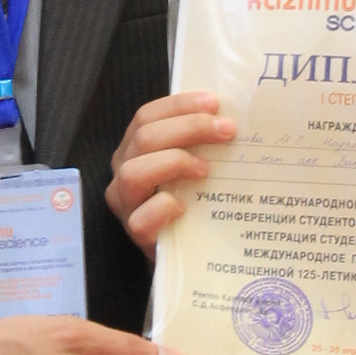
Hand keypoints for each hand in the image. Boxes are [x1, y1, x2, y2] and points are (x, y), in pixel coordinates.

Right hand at [107, 89, 236, 253]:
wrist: (184, 251)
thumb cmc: (190, 200)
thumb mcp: (191, 164)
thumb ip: (199, 141)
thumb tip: (231, 116)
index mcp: (135, 148)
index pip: (147, 116)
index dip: (179, 105)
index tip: (215, 103)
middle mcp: (124, 170)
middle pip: (145, 137)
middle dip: (188, 128)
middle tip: (227, 131)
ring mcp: (126, 203)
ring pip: (134, 173)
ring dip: (175, 162)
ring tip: (206, 169)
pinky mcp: (135, 234)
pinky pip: (141, 218)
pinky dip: (163, 208)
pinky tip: (185, 206)